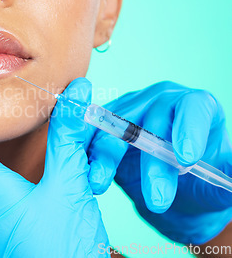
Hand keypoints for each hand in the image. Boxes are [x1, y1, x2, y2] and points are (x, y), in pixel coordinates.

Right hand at [86, 81, 231, 244]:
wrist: (169, 194)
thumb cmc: (199, 185)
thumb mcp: (220, 185)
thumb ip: (228, 178)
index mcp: (197, 107)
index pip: (193, 108)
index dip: (188, 129)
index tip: (187, 160)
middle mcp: (162, 101)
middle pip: (152, 120)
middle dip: (152, 162)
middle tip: (158, 200)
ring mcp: (131, 109)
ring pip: (115, 126)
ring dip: (106, 155)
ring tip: (100, 184)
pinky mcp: (106, 124)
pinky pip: (92, 133)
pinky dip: (86, 152)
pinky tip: (83, 172)